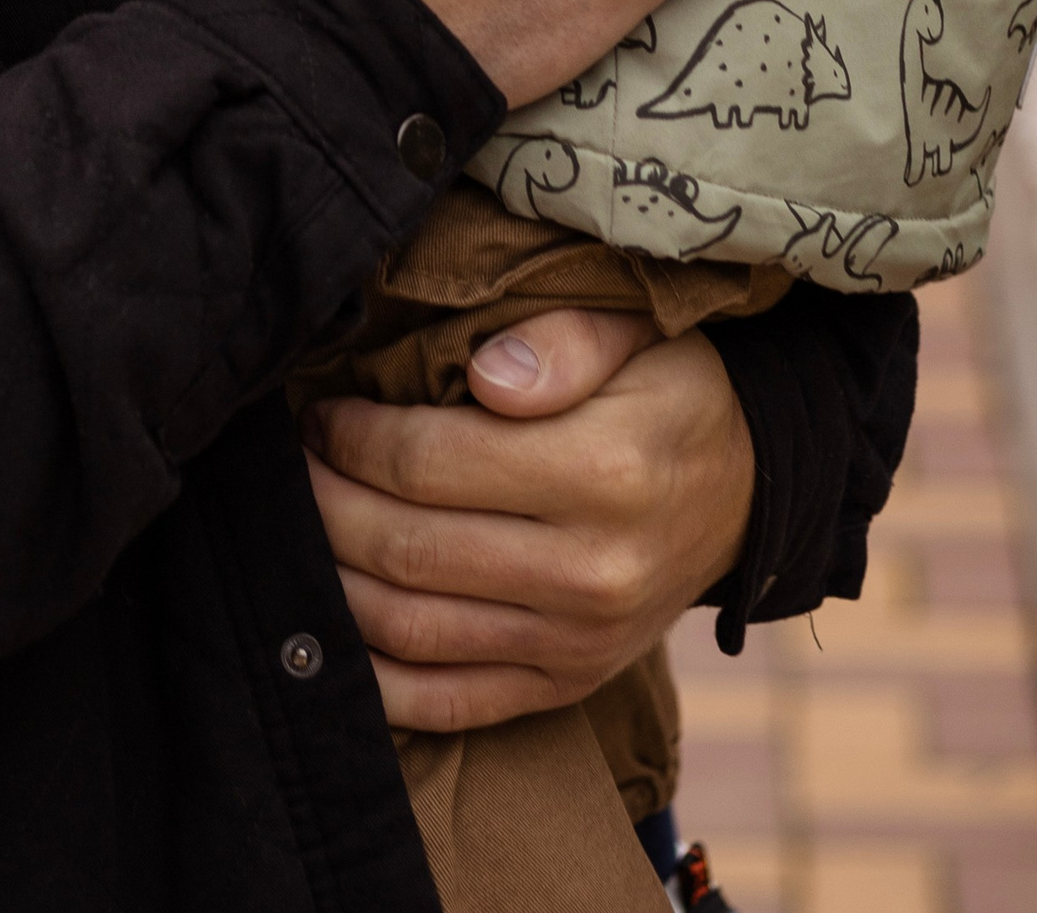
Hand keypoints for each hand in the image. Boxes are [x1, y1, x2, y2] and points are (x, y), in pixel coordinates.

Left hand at [305, 322, 755, 730]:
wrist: (749, 491)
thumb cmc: (671, 392)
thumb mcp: (635, 333)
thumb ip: (561, 343)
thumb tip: (485, 377)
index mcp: (604, 472)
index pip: (431, 463)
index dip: (354, 436)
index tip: (319, 410)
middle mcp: (591, 573)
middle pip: (407, 548)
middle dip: (324, 503)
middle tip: (287, 462)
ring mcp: (577, 644)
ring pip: (411, 628)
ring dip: (330, 580)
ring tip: (299, 524)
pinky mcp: (566, 687)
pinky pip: (448, 703)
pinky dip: (374, 679)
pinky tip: (331, 626)